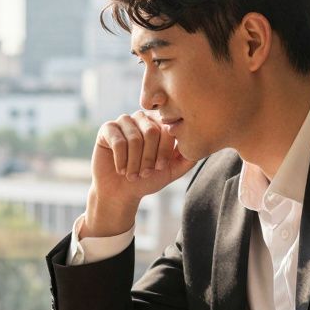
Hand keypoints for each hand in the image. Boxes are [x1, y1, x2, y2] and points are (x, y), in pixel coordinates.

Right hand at [85, 111, 197, 236]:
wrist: (121, 192)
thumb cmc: (147, 179)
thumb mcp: (172, 170)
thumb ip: (187, 157)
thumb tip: (201, 143)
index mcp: (160, 122)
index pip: (168, 128)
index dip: (165, 151)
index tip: (161, 167)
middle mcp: (142, 117)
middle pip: (151, 132)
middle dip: (149, 158)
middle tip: (145, 173)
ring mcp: (124, 121)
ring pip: (135, 138)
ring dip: (135, 163)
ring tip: (132, 174)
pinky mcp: (107, 129)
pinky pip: (118, 142)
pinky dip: (121, 160)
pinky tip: (121, 170)